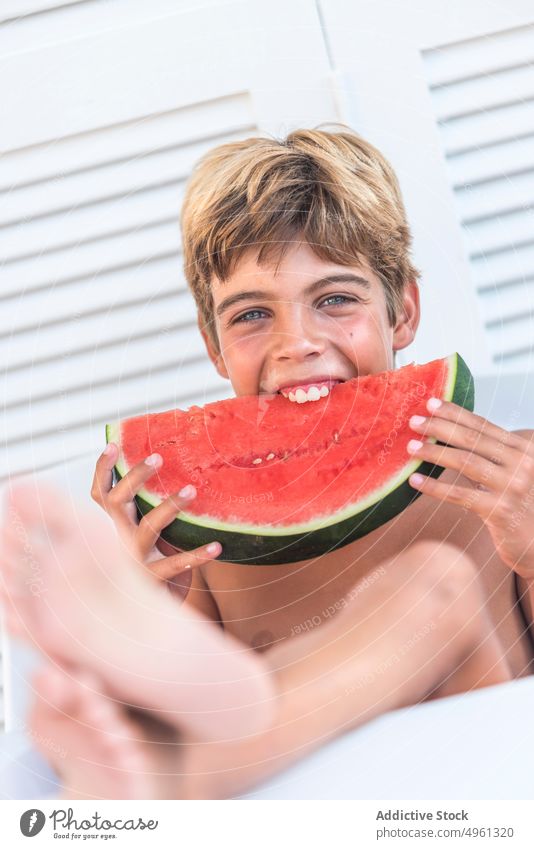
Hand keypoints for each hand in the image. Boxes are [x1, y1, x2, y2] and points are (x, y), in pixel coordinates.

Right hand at [91, 443, 221, 589]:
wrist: (149, 613)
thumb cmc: (153, 562)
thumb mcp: (145, 533)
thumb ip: (149, 509)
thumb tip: (178, 468)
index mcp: (115, 524)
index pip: (100, 493)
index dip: (102, 469)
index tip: (113, 443)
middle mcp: (119, 539)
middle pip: (118, 502)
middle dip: (136, 476)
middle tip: (158, 456)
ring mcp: (134, 559)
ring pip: (148, 528)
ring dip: (169, 506)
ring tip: (191, 490)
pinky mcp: (153, 580)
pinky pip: (176, 564)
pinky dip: (197, 555)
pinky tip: (217, 546)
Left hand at [406, 398, 533, 577]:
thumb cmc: (521, 504)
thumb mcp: (513, 472)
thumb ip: (492, 454)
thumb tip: (451, 432)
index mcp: (524, 449)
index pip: (483, 425)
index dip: (455, 413)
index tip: (431, 403)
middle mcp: (521, 463)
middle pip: (472, 439)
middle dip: (440, 427)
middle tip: (414, 421)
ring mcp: (512, 486)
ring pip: (464, 462)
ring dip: (434, 452)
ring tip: (411, 447)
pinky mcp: (500, 510)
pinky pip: (460, 494)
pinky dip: (434, 487)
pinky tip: (415, 480)